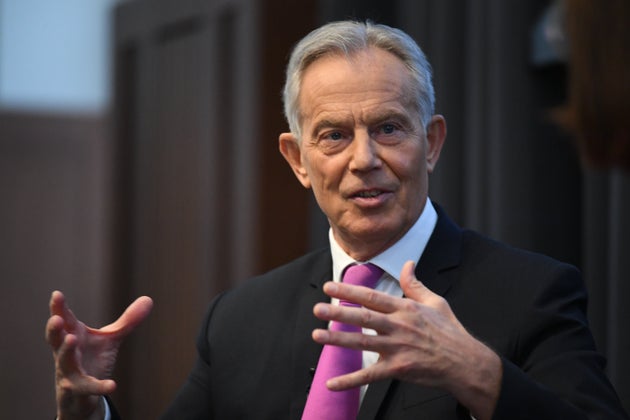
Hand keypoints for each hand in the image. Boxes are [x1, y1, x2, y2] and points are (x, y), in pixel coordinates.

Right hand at [45, 291, 152, 419]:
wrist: (82, 394)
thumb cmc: (91, 359)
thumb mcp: (110, 338)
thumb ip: (127, 321)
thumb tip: (149, 299)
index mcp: (73, 335)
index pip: (64, 320)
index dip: (59, 308)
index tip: (57, 294)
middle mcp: (66, 352)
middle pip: (56, 340)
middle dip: (55, 329)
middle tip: (56, 319)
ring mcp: (69, 372)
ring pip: (64, 362)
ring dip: (66, 351)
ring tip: (72, 339)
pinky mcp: (77, 390)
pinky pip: (87, 388)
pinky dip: (99, 386)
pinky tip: (112, 385)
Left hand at [311, 261, 500, 419]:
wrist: (465, 363)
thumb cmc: (450, 331)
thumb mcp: (435, 302)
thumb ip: (415, 284)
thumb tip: (407, 264)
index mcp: (405, 309)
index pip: (372, 297)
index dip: (350, 291)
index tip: (330, 287)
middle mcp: (399, 327)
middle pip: (364, 318)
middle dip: (339, 313)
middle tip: (317, 309)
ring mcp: (398, 349)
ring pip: (363, 343)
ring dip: (338, 340)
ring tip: (317, 335)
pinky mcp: (398, 369)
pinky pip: (369, 376)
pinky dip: (349, 380)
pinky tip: (331, 383)